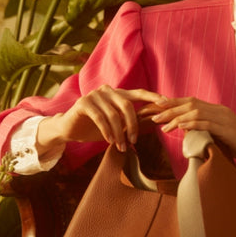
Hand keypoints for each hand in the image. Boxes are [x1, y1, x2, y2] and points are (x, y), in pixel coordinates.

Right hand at [38, 86, 164, 153]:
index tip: (166, 103)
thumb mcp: (116, 125)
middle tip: (133, 141)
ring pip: (113, 114)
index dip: (152, 97)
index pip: (138, 93)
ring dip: (118, 133)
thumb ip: (130, 122)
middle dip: (132, 125)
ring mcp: (94, 95)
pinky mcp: (83, 103)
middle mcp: (107, 90)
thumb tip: (153, 123)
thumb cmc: (95, 128)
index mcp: (117, 94)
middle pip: (127, 105)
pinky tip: (109, 141)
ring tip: (120, 146)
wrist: (70, 130)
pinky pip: (100, 118)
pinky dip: (106, 131)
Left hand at [143, 96, 235, 165]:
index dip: (173, 104)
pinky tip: (180, 126)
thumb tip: (187, 132)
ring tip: (163, 125)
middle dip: (170, 109)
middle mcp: (220, 110)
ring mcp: (225, 118)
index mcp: (217, 111)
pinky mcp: (228, 129)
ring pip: (196, 111)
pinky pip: (207, 123)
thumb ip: (205, 132)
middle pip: (190, 104)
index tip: (157, 109)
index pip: (191, 103)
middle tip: (153, 116)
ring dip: (177, 117)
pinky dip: (192, 123)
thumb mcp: (220, 137)